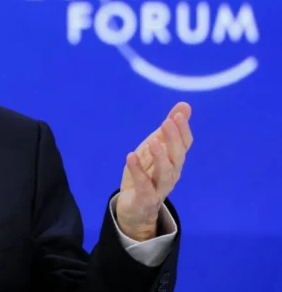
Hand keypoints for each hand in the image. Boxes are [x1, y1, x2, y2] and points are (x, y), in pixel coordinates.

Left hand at [116, 102, 192, 240]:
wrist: (134, 209)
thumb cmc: (147, 174)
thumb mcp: (154, 148)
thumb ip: (168, 129)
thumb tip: (185, 105)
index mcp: (175, 161)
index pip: (185, 145)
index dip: (183, 130)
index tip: (179, 114)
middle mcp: (171, 175)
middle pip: (177, 157)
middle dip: (174, 139)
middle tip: (168, 122)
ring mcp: (159, 189)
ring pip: (166, 174)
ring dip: (160, 157)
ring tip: (153, 142)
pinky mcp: (145, 199)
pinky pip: (143, 185)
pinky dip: (138, 171)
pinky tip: (130, 156)